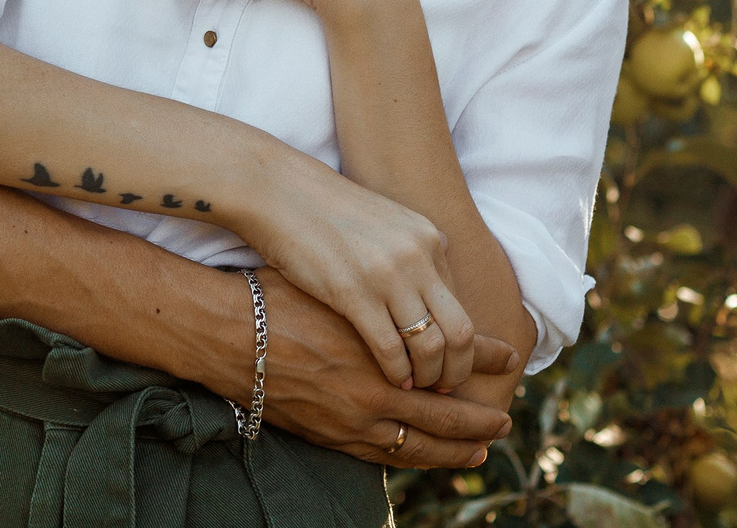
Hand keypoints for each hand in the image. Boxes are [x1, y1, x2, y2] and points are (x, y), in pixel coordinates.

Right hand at [228, 151, 478, 393]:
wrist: (276, 189)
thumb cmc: (322, 210)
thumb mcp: (382, 222)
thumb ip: (410, 252)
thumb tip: (429, 284)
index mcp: (427, 238)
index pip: (461, 305)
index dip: (458, 344)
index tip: (447, 363)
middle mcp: (417, 255)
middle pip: (462, 331)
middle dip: (458, 370)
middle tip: (444, 388)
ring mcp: (387, 274)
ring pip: (432, 346)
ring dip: (429, 377)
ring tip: (417, 387)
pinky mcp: (353, 292)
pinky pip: (391, 348)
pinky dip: (399, 373)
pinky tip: (393, 380)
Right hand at [250, 272, 516, 470]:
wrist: (227, 331)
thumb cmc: (278, 294)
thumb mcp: (339, 281)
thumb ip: (381, 295)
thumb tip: (417, 291)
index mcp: (386, 335)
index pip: (452, 350)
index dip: (483, 356)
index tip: (509, 357)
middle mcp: (379, 384)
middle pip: (447, 411)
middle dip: (479, 417)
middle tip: (503, 419)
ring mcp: (358, 416)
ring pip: (422, 443)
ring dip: (455, 448)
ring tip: (479, 450)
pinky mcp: (335, 434)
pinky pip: (388, 454)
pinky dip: (414, 455)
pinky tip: (428, 455)